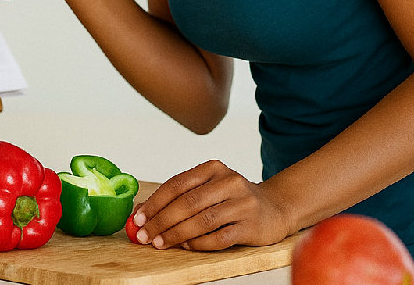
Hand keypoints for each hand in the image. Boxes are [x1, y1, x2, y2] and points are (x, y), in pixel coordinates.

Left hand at [132, 160, 290, 250]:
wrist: (275, 208)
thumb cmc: (232, 199)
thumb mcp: (209, 188)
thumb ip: (180, 197)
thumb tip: (142, 212)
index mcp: (213, 168)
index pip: (177, 184)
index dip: (155, 202)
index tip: (138, 218)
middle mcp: (229, 182)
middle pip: (187, 203)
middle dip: (161, 221)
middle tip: (145, 235)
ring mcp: (242, 203)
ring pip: (202, 221)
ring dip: (177, 234)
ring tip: (160, 243)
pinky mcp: (251, 226)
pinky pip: (220, 237)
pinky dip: (199, 244)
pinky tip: (186, 247)